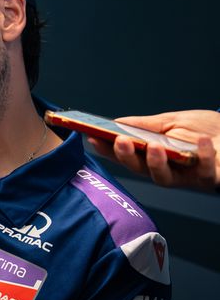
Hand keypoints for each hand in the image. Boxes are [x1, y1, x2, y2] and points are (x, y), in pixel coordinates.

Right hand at [88, 110, 219, 191]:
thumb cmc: (208, 130)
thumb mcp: (175, 121)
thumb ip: (148, 125)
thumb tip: (117, 122)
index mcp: (153, 155)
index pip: (125, 155)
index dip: (107, 149)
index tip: (92, 138)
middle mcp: (166, 169)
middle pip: (139, 169)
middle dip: (127, 156)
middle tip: (120, 141)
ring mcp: (186, 176)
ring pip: (164, 178)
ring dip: (156, 163)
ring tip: (154, 147)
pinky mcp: (208, 178)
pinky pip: (202, 170)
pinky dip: (203, 154)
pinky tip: (201, 141)